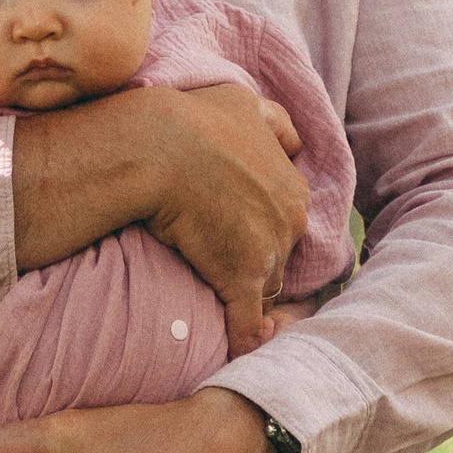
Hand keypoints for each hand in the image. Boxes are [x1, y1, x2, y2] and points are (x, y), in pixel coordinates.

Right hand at [136, 83, 306, 353]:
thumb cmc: (194, 121)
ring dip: (249, 294)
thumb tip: (294, 141)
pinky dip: (245, 336)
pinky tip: (240, 349)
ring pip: (264, 284)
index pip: (285, 221)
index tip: (237, 231)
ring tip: (222, 301)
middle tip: (221, 258)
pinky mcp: (240, 277)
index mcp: (293, 186)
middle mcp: (291, 219)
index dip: (260, 227)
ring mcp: (268, 251)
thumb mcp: (243, 103)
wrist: (158, 147)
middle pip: (278, 253)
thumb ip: (274, 121)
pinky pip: (247, 320)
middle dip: (255, 259)